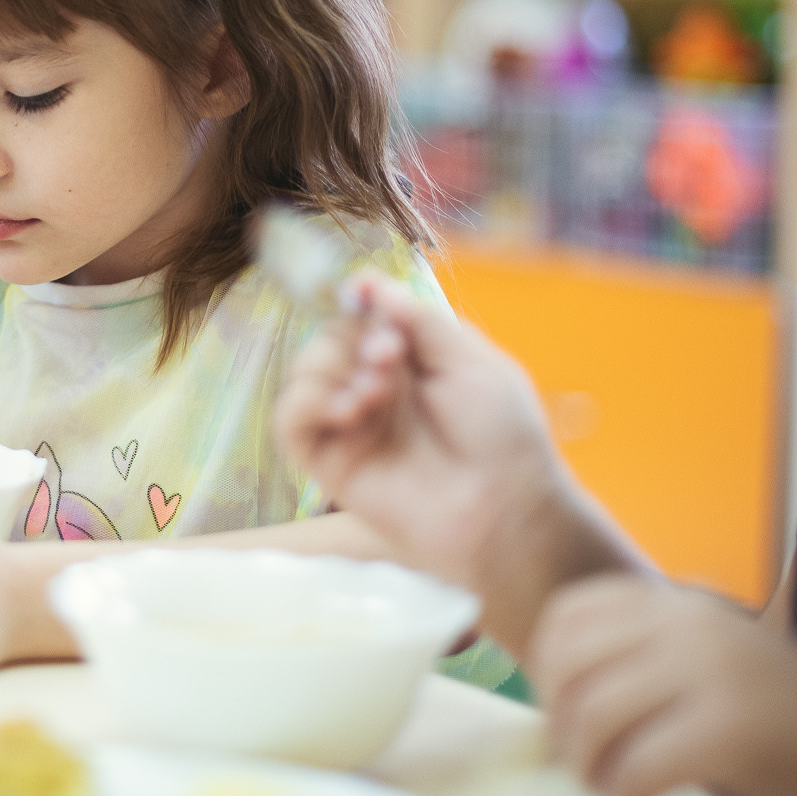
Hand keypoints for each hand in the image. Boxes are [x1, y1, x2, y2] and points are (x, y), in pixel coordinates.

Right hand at [275, 272, 639, 650]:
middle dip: (352, 338)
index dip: (357, 301)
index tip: (361, 292)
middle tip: (389, 355)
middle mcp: (376, 390)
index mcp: (412, 362)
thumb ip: (420, 320)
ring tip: (375, 391)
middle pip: (329, 339)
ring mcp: (351, 427)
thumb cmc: (503, 436)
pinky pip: (290, 423)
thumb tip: (370, 284)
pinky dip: (306, 404)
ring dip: (330, 368)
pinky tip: (348, 410)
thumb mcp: (471, 360)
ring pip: (303, 375)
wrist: (506, 511)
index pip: (363, 317)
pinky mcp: (332, 465)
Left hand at [532, 575, 796, 795]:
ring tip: (611, 794)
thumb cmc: (783, 731)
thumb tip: (552, 693)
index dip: (545, 671)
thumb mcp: (705, 669)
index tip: (561, 717)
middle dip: (560, 725)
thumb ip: (641, 664)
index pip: (570, 615)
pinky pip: (637, 766)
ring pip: (596, 714)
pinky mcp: (732, 730)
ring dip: (588, 768)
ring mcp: (714, 672)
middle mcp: (693, 625)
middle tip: (582, 767)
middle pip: (571, 663)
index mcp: (681, 605)